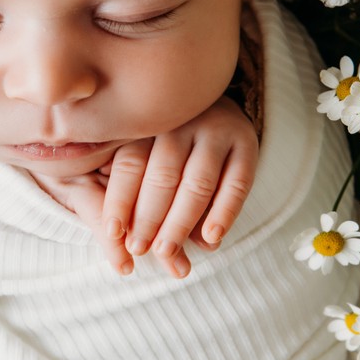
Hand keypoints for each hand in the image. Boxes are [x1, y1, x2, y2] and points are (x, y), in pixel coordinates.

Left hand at [105, 96, 259, 276]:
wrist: (214, 107)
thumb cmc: (164, 143)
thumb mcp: (138, 149)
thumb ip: (126, 182)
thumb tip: (112, 231)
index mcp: (149, 122)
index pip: (130, 164)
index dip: (120, 201)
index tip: (113, 233)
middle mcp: (182, 122)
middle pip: (164, 176)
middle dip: (148, 218)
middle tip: (139, 249)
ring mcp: (217, 130)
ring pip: (198, 183)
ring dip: (180, 222)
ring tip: (167, 251)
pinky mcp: (247, 143)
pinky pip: (237, 183)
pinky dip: (224, 213)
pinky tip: (211, 238)